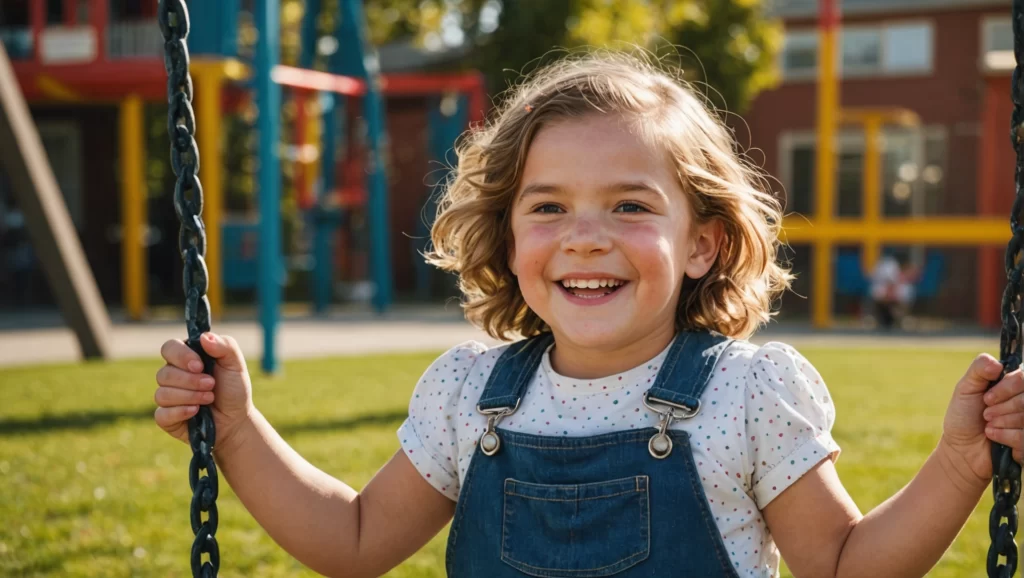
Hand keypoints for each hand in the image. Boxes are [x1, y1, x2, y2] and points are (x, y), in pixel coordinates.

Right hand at [154, 332, 254, 455]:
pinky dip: (181, 412)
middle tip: (211, 385)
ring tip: (209, 398)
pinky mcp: (166, 417)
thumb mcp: (235, 365)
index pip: (169, 348)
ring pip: (162, 394)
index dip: (181, 356)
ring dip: (190, 396)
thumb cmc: (234, 388)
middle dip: (191, 381)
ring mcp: (167, 396)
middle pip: (164, 373)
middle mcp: (172, 375)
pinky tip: (196, 412)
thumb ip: (225, 346)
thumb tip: (204, 337)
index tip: (200, 366)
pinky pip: (162, 414)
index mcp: (186, 358)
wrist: (236, 419)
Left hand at [941, 353, 1004, 483]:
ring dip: (1002, 422)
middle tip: (985, 414)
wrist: (962, 447)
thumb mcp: (966, 389)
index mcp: (1014, 385)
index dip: (1006, 388)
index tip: (986, 398)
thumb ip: (979, 370)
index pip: (1023, 377)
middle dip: (1001, 408)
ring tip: (988, 425)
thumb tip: (996, 364)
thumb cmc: (964, 416)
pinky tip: (994, 437)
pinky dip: (1005, 436)